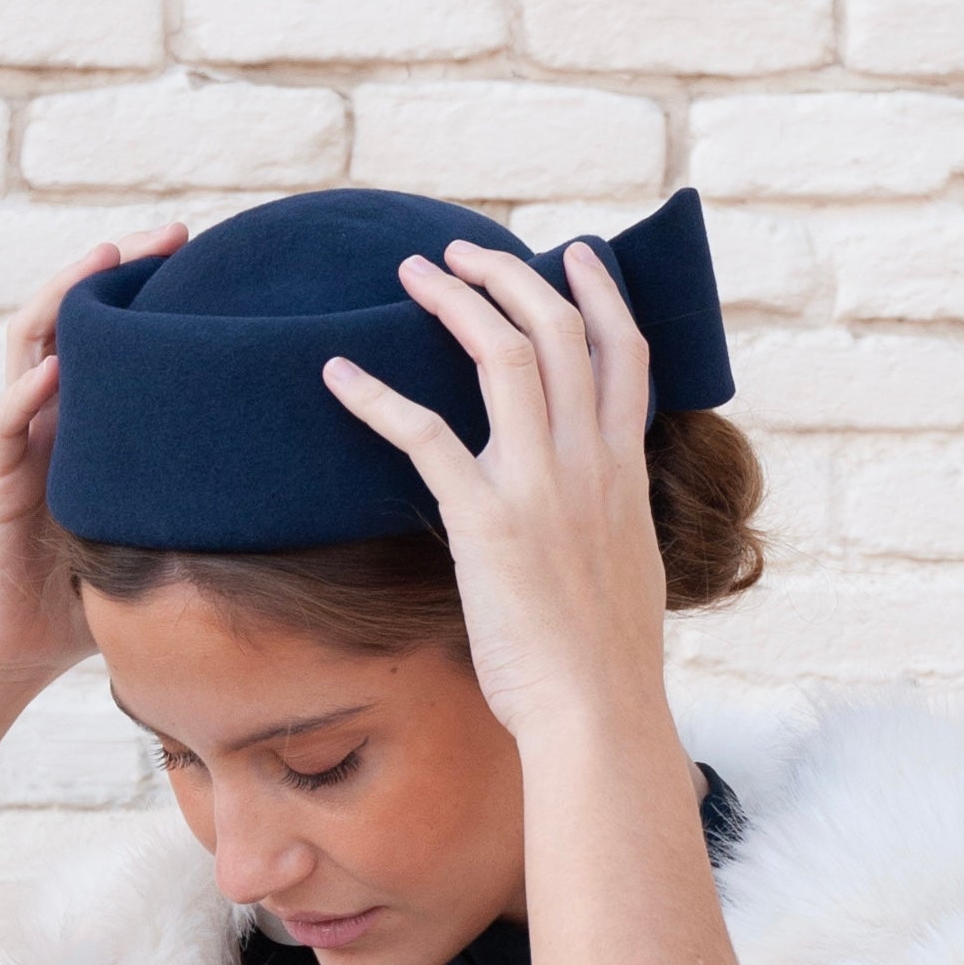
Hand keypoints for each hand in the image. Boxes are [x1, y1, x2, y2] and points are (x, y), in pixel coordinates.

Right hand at [0, 223, 184, 829]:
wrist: (13, 646)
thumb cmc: (83, 596)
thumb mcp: (153, 537)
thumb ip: (196, 507)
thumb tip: (294, 504)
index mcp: (85, 424)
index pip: (116, 339)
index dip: (152, 293)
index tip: (209, 255)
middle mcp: (47, 416)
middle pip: (73, 317)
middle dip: (116, 268)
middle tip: (175, 231)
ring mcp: (15, 441)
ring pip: (29, 345)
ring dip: (63, 296)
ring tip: (104, 258)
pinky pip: (4, 421)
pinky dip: (29, 390)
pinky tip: (57, 365)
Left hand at [321, 237, 666, 747]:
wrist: (596, 711)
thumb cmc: (603, 661)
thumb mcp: (626, 567)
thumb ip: (607, 517)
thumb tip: (589, 508)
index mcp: (625, 470)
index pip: (625, 351)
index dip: (602, 291)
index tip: (576, 252)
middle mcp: (589, 463)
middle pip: (558, 330)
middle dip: (509, 275)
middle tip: (461, 253)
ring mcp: (540, 487)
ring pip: (504, 355)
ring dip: (455, 302)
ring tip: (413, 274)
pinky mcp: (486, 522)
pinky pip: (426, 435)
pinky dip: (376, 397)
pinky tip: (337, 372)